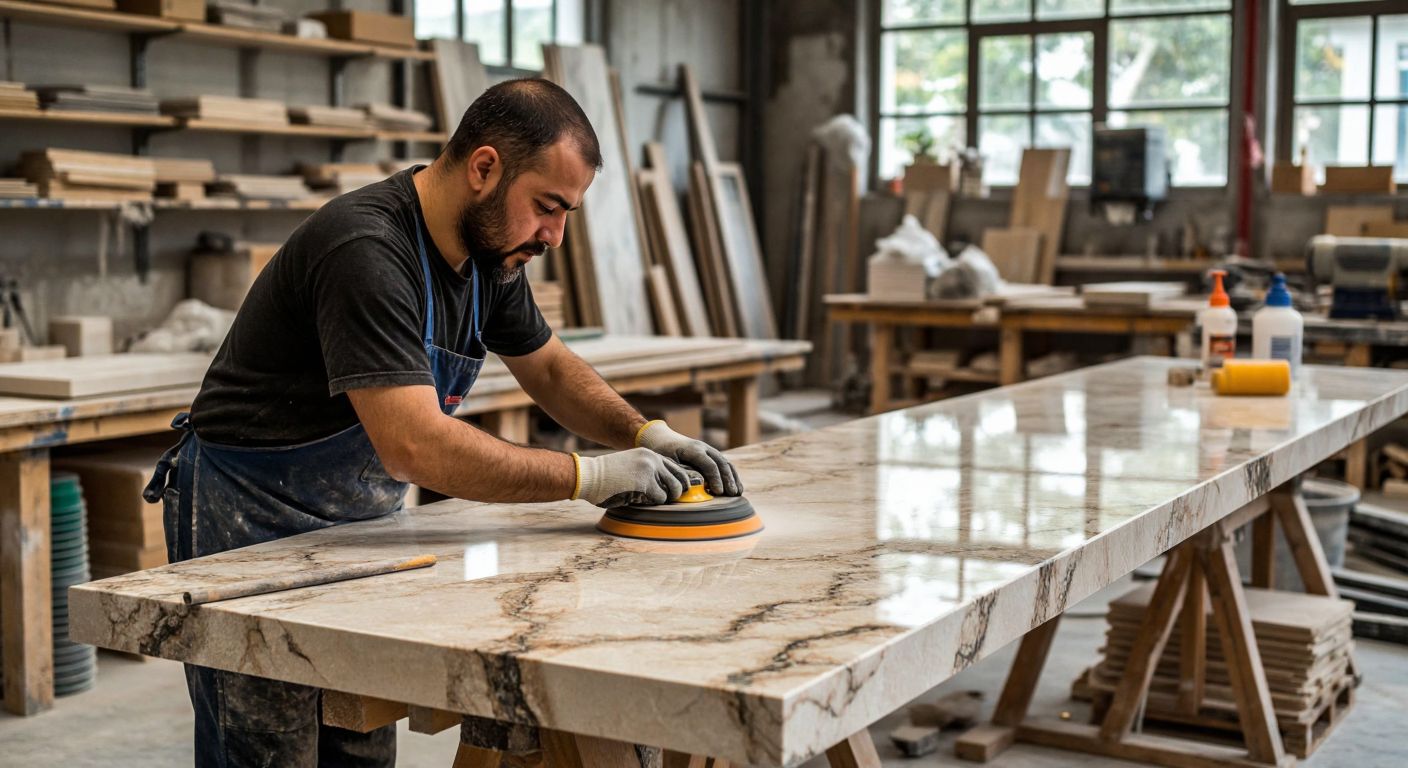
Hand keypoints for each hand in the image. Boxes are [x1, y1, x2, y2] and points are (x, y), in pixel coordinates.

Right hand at [573, 448, 690, 507]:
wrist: (589, 476)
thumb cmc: (607, 477)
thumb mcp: (631, 466)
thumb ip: (648, 472)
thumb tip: (667, 489)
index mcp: (650, 454)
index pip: (676, 467)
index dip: (678, 481)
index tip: (674, 491)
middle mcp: (653, 458)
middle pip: (680, 478)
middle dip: (676, 492)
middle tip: (667, 499)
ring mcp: (650, 469)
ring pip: (673, 489)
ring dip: (665, 498)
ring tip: (652, 500)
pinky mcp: (645, 482)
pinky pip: (661, 498)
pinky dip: (653, 503)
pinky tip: (640, 500)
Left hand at [635, 421, 742, 495]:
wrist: (661, 438)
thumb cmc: (661, 452)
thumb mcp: (667, 463)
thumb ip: (682, 473)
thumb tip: (698, 484)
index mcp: (693, 449)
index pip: (709, 464)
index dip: (715, 479)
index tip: (718, 492)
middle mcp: (704, 448)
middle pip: (721, 463)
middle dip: (728, 479)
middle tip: (732, 495)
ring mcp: (709, 450)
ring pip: (726, 463)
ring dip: (732, 478)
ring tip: (737, 493)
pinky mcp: (710, 455)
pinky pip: (724, 464)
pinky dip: (730, 475)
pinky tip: (734, 486)